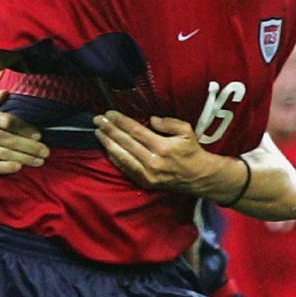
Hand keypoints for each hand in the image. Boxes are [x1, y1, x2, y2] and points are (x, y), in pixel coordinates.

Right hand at [0, 87, 48, 177]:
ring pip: (3, 152)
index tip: (39, 135)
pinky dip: (5, 166)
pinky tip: (18, 168)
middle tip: (46, 153)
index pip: (7, 121)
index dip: (25, 128)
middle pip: (8, 138)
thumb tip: (5, 92)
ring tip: (39, 162)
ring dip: (24, 158)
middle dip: (30, 146)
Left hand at [94, 111, 216, 192]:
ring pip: (122, 157)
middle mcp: (152, 162)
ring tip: (98, 132)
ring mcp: (147, 174)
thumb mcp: (186, 131)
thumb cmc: (192, 152)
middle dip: (109, 130)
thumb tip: (150, 119)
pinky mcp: (145, 183)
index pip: (135, 131)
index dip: (120, 121)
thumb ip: (168, 122)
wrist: (199, 177)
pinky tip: (107, 148)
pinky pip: (125, 169)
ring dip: (107, 143)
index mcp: (162, 147)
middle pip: (125, 143)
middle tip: (97, 120)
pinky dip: (114, 158)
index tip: (109, 113)